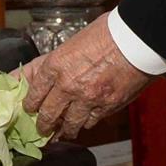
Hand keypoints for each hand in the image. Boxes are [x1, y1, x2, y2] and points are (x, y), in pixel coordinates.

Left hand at [19, 13, 155, 139]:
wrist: (136, 39)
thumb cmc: (107, 33)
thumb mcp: (72, 42)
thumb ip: (53, 61)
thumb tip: (35, 73)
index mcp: (56, 65)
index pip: (33, 94)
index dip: (29, 104)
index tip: (29, 108)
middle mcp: (67, 85)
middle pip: (47, 115)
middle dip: (43, 124)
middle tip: (42, 128)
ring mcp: (87, 99)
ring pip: (69, 124)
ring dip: (64, 129)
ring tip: (63, 132)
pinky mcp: (106, 107)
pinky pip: (90, 122)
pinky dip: (86, 122)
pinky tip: (85, 121)